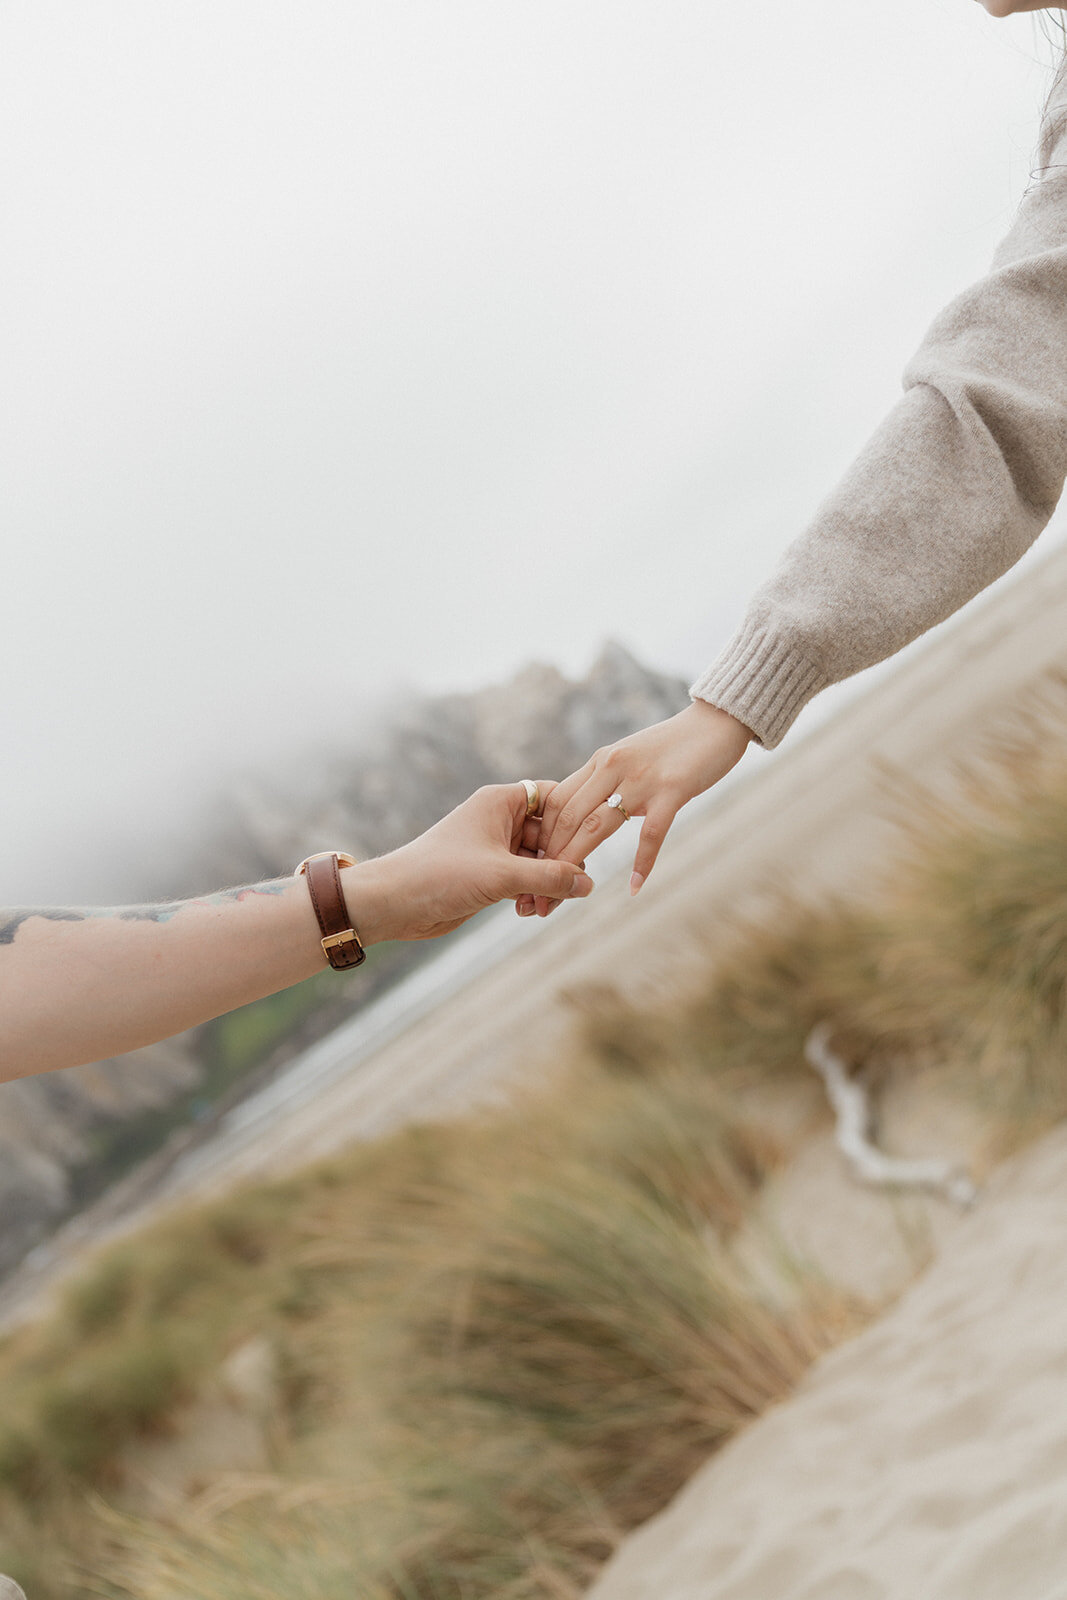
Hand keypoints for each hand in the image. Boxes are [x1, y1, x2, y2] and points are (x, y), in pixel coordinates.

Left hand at [344, 781, 593, 943]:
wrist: (395, 902)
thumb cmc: (440, 874)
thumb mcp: (502, 875)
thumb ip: (549, 878)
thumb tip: (588, 884)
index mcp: (501, 802)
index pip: (554, 798)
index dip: (573, 821)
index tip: (586, 848)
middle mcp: (500, 820)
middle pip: (552, 834)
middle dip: (561, 865)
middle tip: (563, 894)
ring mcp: (496, 848)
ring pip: (540, 862)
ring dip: (546, 886)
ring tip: (539, 909)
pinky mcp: (490, 874)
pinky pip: (526, 880)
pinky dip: (532, 894)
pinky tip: (525, 911)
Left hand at [521, 701, 751, 915]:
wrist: (716, 721)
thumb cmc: (673, 746)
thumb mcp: (628, 758)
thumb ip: (605, 782)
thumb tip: (581, 815)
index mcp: (600, 761)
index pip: (556, 802)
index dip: (541, 838)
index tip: (535, 867)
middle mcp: (613, 767)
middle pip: (568, 817)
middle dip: (551, 858)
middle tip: (542, 892)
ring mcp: (642, 779)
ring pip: (597, 825)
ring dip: (578, 863)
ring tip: (569, 893)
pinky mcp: (673, 790)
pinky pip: (651, 833)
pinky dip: (642, 862)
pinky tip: (634, 887)